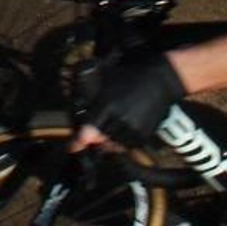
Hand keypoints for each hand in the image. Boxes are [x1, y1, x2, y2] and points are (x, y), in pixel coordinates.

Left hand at [67, 52, 184, 151]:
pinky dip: (121, 141)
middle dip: (94, 136)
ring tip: (109, 128)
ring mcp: (133, 129)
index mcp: (108, 105)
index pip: (90, 129)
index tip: (71, 148)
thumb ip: (87, 88)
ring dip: (107, 139)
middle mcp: (120, 120)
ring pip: (113, 144)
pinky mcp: (144, 135)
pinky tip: (120, 130)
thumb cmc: (129, 77)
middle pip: (100, 139)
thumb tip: (67, 81)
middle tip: (92, 131)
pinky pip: (127, 146)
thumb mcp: (104, 78)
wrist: (159, 81)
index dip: (78, 141)